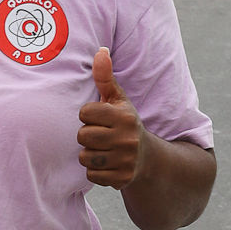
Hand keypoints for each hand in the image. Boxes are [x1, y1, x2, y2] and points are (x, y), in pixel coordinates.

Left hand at [77, 47, 148, 188]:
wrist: (147, 158)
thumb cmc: (124, 123)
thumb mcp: (118, 99)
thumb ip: (105, 77)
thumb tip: (101, 50)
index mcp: (124, 117)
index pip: (85, 113)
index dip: (88, 115)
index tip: (100, 118)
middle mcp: (127, 139)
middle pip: (82, 136)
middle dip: (87, 135)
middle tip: (101, 135)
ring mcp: (126, 160)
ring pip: (85, 158)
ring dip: (89, 154)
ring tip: (103, 149)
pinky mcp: (123, 179)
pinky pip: (91, 176)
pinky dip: (95, 172)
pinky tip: (107, 164)